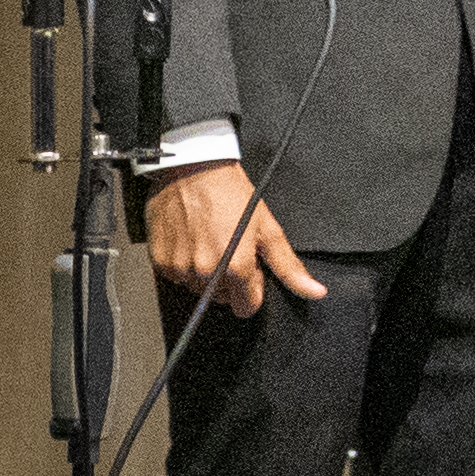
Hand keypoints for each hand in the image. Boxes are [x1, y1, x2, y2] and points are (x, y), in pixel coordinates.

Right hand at [144, 162, 323, 306]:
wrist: (193, 168)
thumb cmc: (231, 192)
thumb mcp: (268, 228)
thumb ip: (289, 267)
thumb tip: (315, 292)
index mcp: (235, 268)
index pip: (247, 307)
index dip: (253, 288)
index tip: (250, 267)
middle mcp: (205, 273)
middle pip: (222, 299)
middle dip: (229, 281)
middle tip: (229, 247)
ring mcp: (179, 268)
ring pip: (198, 289)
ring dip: (205, 273)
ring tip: (208, 240)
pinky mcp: (159, 261)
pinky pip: (176, 277)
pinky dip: (184, 264)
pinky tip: (190, 241)